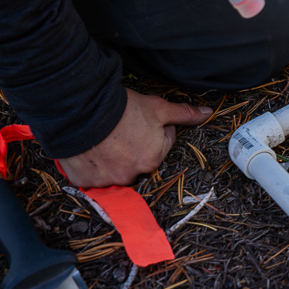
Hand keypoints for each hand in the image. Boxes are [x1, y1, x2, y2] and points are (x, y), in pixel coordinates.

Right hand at [57, 88, 211, 187]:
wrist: (80, 109)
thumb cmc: (122, 109)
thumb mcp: (157, 107)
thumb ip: (183, 114)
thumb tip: (207, 114)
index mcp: (153, 159)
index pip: (160, 144)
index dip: (152, 128)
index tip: (139, 120)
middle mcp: (131, 175)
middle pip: (137, 159)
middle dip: (132, 146)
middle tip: (120, 128)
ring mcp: (106, 180)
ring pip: (113, 168)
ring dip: (110, 157)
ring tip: (102, 137)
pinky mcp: (84, 180)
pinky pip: (91, 174)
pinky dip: (90, 164)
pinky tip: (88, 147)